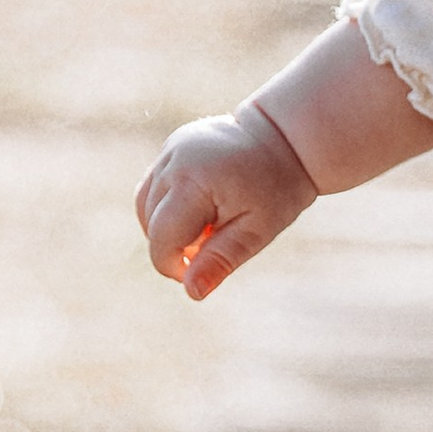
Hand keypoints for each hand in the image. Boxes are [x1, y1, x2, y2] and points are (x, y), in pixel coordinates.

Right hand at [136, 105, 315, 299]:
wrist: (287, 139)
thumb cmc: (277, 188)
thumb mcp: (257, 230)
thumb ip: (222, 260)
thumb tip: (192, 292)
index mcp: (194, 182)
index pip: (162, 239)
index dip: (174, 266)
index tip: (200, 270)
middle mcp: (173, 161)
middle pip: (151, 223)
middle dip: (175, 245)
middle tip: (216, 241)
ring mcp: (169, 150)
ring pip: (145, 205)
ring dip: (168, 226)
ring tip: (208, 225)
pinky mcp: (171, 147)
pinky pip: (153, 186)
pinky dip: (168, 206)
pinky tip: (200, 208)